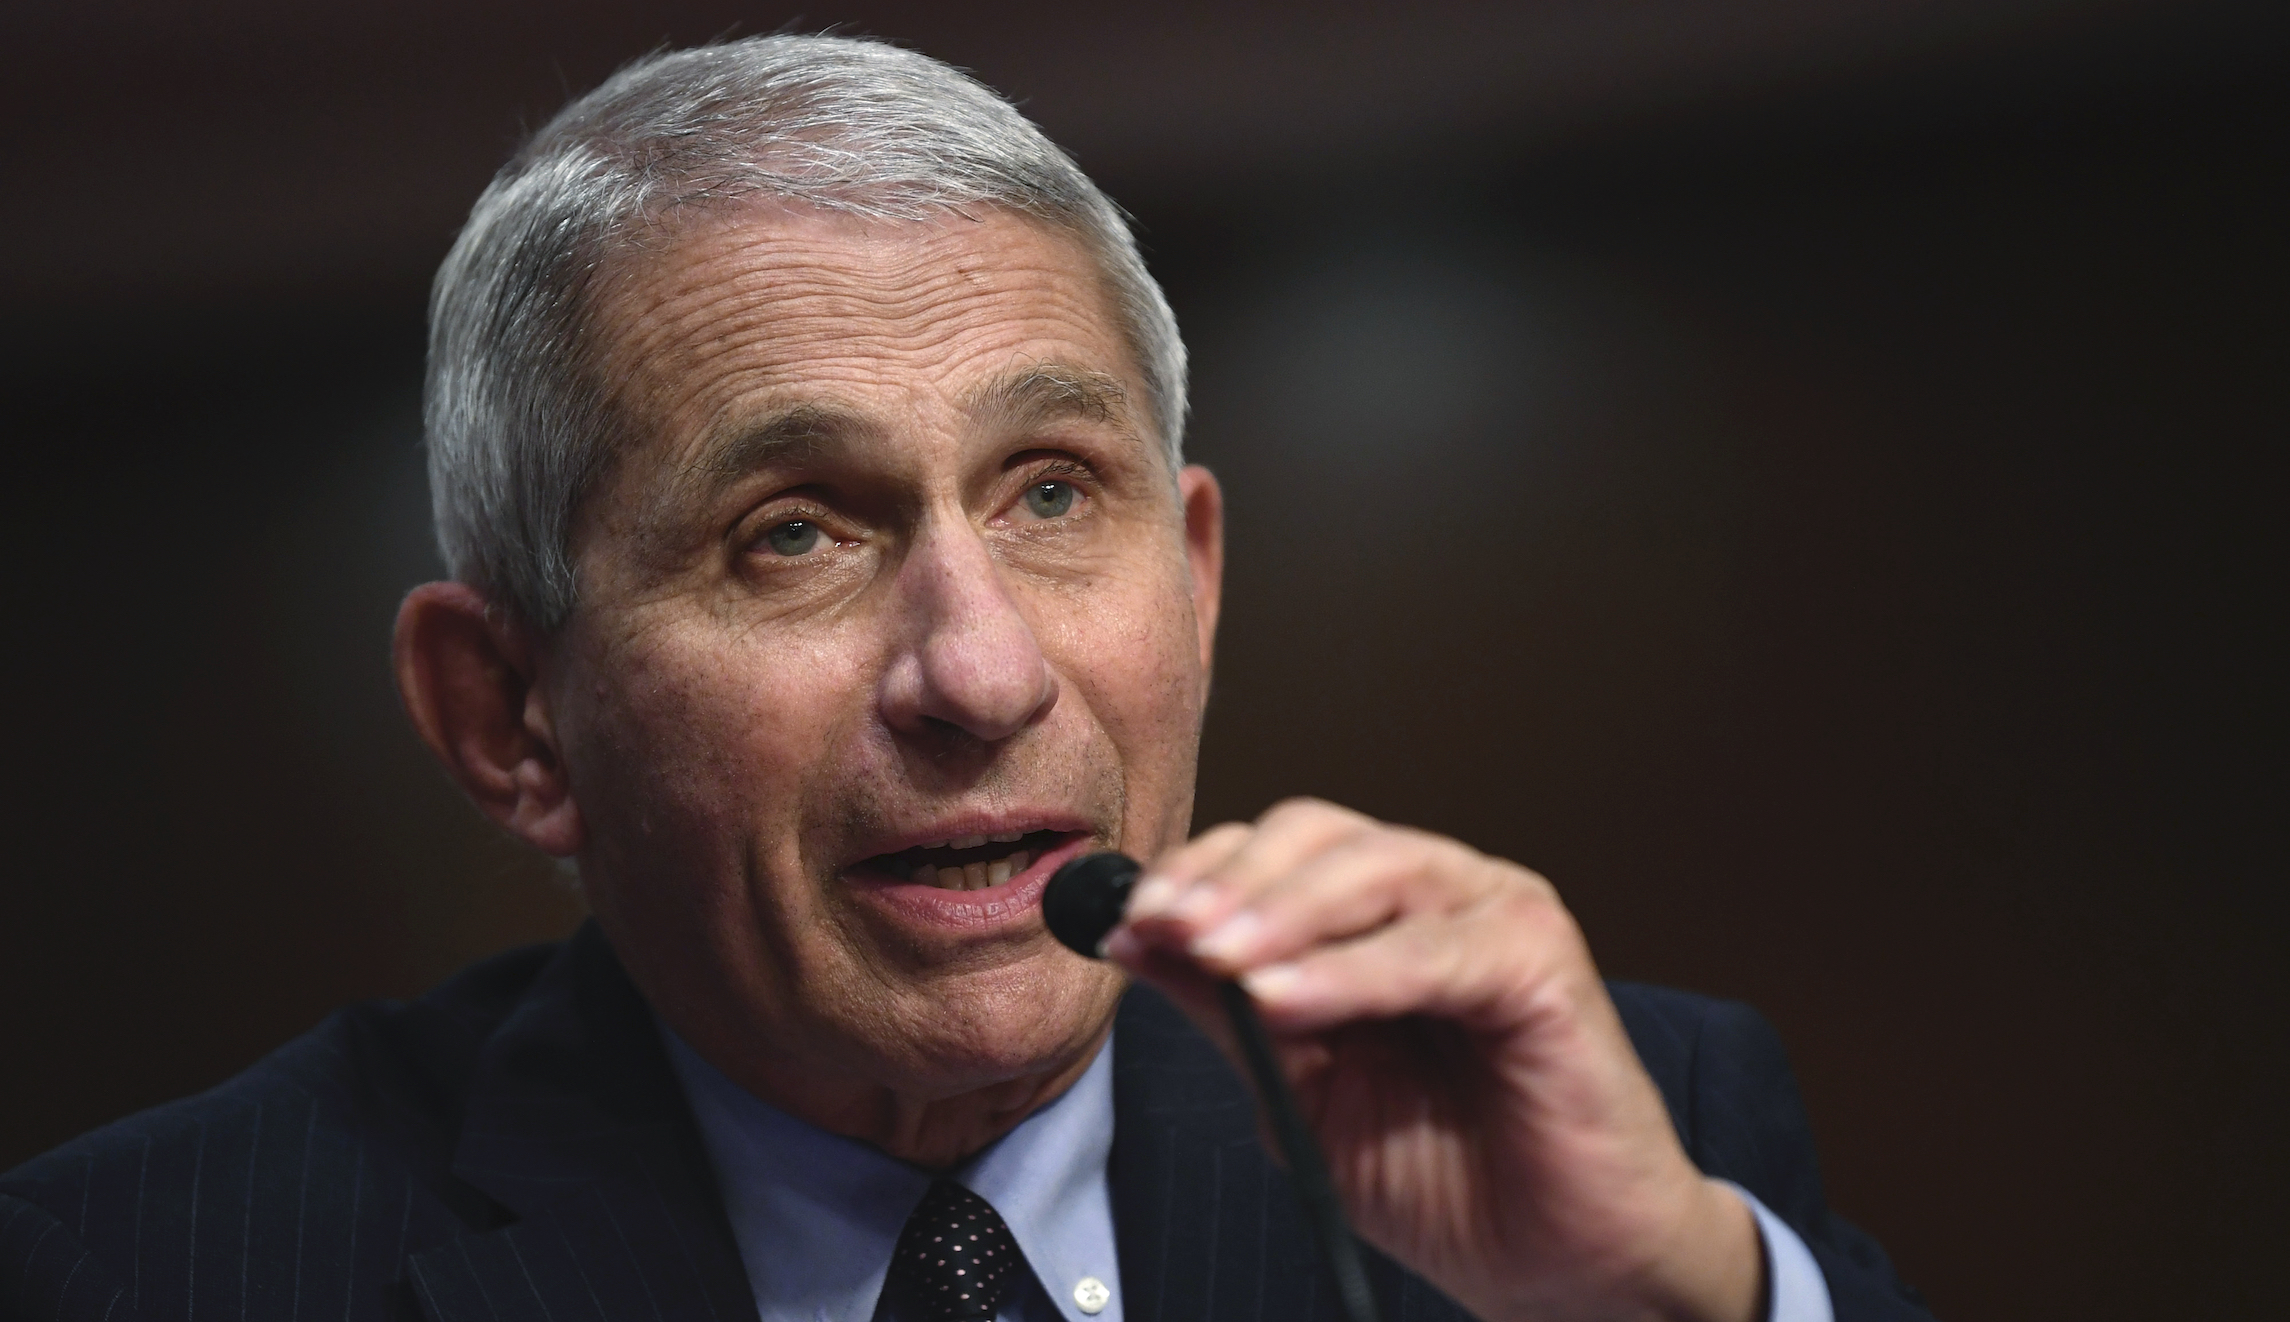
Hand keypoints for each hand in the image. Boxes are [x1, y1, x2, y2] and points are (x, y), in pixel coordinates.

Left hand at [1105, 799, 1761, 1321]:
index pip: (1274, 852)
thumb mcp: (1301, 1089)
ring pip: (1373, 870)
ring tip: (1214, 956)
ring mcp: (1494, 912)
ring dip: (1280, 911)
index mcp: (1374, 914)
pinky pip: (1432, 951)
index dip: (1197, 875)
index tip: (1127, 923)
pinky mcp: (1543, 958)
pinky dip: (1350, 972)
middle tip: (1163, 929)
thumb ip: (1226, 1011)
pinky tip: (1283, 997)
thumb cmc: (1444, 1176)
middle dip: (1228, 880)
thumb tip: (1136, 941)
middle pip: (1317, 836)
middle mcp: (1436, 891)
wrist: (1557, 1261)